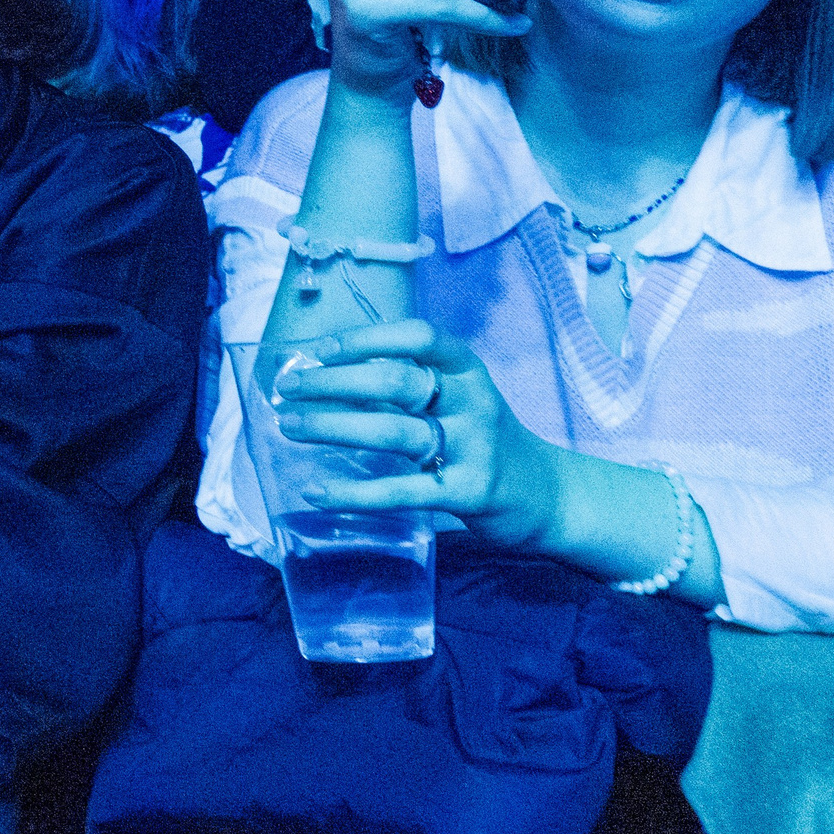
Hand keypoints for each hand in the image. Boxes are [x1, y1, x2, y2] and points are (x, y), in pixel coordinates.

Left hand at [268, 320, 565, 547]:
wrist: (546, 496)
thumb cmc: (482, 438)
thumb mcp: (458, 398)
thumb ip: (409, 385)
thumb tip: (326, 373)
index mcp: (467, 370)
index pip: (419, 336)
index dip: (366, 339)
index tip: (318, 349)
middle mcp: (473, 402)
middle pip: (396, 382)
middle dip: (333, 382)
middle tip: (287, 388)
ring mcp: (474, 448)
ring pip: (394, 432)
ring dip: (333, 427)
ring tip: (290, 426)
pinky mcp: (469, 493)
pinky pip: (403, 491)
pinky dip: (354, 493)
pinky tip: (317, 491)